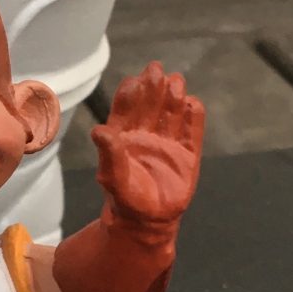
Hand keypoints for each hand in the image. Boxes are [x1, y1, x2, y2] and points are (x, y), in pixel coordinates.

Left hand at [93, 62, 204, 228]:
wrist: (147, 223)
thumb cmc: (125, 199)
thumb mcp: (113, 177)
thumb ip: (109, 154)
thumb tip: (98, 130)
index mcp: (124, 136)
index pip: (127, 108)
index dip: (131, 93)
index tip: (134, 80)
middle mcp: (147, 134)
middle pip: (151, 105)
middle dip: (154, 87)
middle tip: (155, 69)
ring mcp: (168, 143)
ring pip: (172, 113)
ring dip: (174, 97)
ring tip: (176, 82)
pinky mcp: (188, 155)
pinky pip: (192, 132)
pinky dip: (194, 118)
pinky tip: (193, 105)